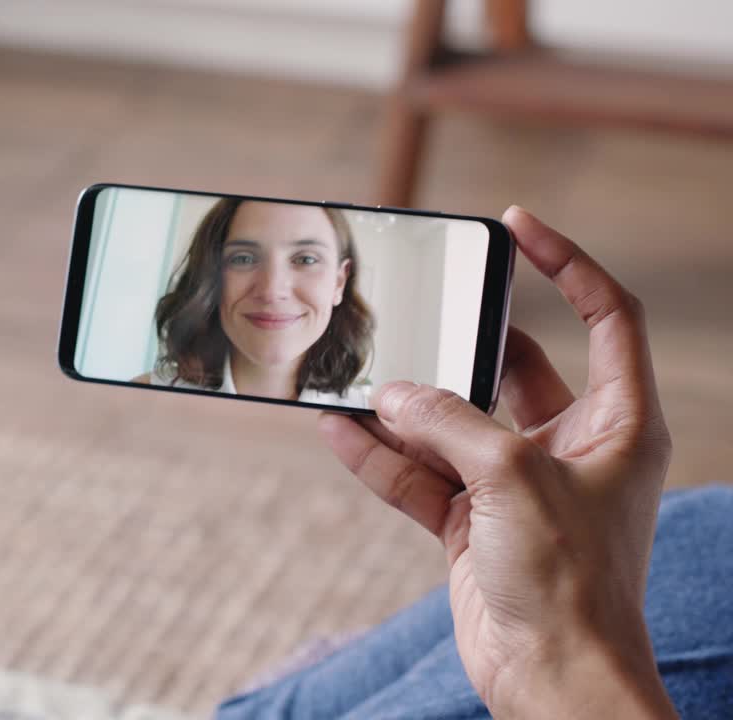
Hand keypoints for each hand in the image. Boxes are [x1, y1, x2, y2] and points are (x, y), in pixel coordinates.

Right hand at [318, 207, 675, 717]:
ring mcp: (514, 485)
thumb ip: (448, 422)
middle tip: (418, 314)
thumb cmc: (571, 580)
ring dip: (404, 407)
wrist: (553, 677)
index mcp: (617, 421)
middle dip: (461, 347)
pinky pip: (417, 474)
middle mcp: (568, 446)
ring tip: (356, 379)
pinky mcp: (471, 523)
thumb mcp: (513, 477)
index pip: (604, 316)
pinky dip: (379, 455)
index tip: (516, 225)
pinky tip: (338, 430)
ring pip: (451, 425)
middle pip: (512, 368)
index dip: (566, 263)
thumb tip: (392, 393)